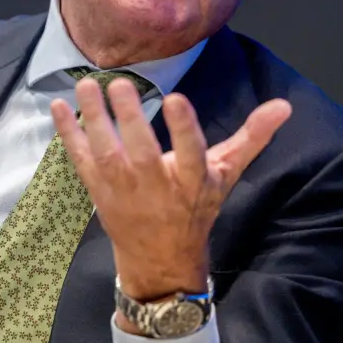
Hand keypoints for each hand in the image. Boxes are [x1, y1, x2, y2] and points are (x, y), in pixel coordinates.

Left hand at [50, 78, 290, 303]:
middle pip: (142, 151)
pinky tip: (58, 106)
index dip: (185, 128)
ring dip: (94, 118)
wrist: (161, 258)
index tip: (178, 98)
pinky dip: (67, 134)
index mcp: (193, 180)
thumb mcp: (226, 175)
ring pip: (106, 152)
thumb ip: (251, 138)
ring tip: (86, 85)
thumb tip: (284, 105)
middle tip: (119, 84)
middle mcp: (157, 186)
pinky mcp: (98, 190)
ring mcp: (124, 189)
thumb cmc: (196, 207)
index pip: (191, 153)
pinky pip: (80, 159)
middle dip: (131, 118)